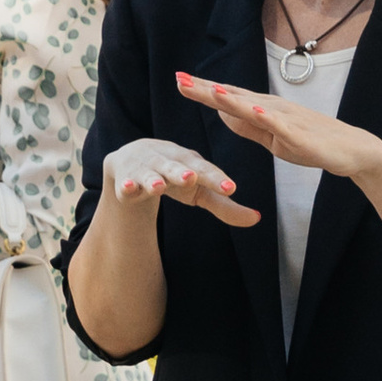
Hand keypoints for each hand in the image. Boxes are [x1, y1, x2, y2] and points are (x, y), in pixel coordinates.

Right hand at [103, 134, 258, 227]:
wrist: (132, 161)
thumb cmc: (175, 176)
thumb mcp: (198, 191)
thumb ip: (224, 205)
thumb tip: (257, 219)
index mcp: (190, 162)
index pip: (205, 170)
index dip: (216, 178)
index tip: (230, 188)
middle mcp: (168, 161)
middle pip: (175, 167)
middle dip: (182, 172)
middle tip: (191, 178)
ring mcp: (144, 168)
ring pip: (149, 174)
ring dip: (153, 179)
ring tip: (157, 187)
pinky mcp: (124, 177)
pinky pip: (125, 182)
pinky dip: (125, 185)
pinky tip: (125, 189)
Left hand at [173, 73, 381, 185]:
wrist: (352, 150)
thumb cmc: (312, 143)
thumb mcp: (271, 138)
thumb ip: (247, 127)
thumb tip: (221, 113)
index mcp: (263, 110)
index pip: (227, 98)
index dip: (202, 90)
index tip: (178, 81)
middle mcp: (273, 108)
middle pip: (234, 96)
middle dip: (206, 89)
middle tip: (178, 79)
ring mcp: (287, 119)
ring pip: (253, 107)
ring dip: (231, 98)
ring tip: (209, 89)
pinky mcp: (301, 134)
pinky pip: (280, 125)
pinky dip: (265, 116)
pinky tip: (252, 109)